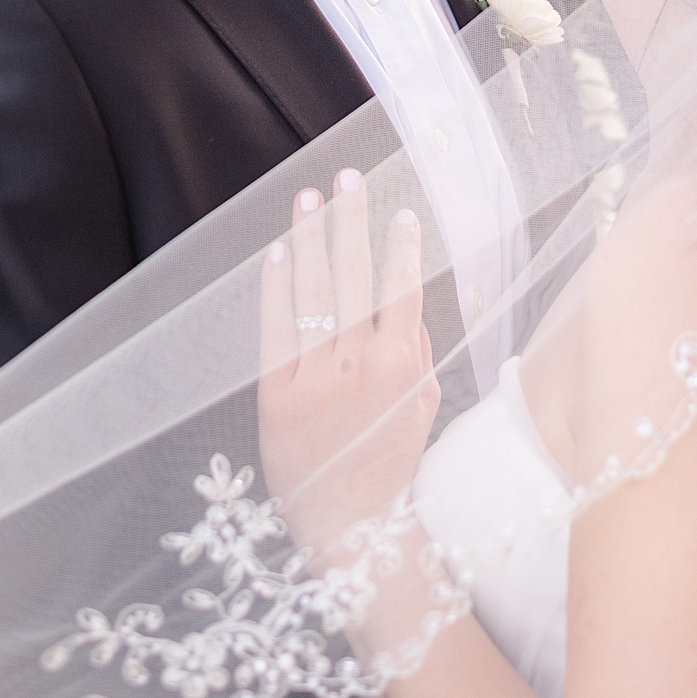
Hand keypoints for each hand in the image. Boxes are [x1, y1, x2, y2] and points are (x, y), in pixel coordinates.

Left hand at [258, 170, 438, 565]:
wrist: (347, 520)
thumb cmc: (389, 458)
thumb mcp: (422, 402)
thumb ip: (419, 348)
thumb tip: (408, 298)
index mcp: (403, 365)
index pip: (402, 289)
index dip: (401, 246)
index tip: (400, 211)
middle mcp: (358, 364)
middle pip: (354, 276)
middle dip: (351, 220)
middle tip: (348, 177)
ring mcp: (314, 378)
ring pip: (313, 293)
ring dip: (311, 238)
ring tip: (309, 197)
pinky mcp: (275, 395)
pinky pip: (275, 329)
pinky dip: (276, 288)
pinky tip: (278, 254)